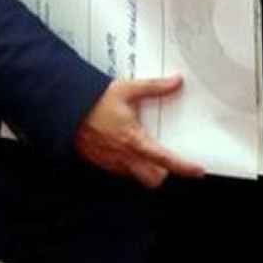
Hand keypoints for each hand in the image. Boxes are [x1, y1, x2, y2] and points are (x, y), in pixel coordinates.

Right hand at [73, 76, 203, 187]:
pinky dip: (127, 163)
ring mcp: (111, 162)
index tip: (197, 170)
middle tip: (163, 158)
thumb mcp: (126, 89)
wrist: (65, 107)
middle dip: (161, 173)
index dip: (185, 168)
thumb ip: (154, 87)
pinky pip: (120, 170)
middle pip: (153, 180)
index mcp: (134, 140)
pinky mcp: (100, 162)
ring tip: (141, 149)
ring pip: (136, 176)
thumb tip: (175, 82)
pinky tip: (122, 146)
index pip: (166, 161)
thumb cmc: (94, 100)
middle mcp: (124, 156)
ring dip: (143, 168)